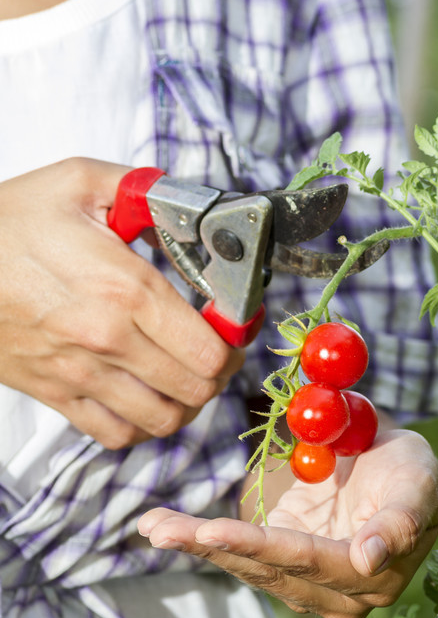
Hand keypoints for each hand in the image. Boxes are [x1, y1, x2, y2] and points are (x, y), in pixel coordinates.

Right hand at [0, 158, 241, 447]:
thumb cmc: (8, 221)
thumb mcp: (81, 182)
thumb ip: (149, 192)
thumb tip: (197, 209)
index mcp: (125, 288)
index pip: (210, 347)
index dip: (236, 340)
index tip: (234, 326)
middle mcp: (108, 339)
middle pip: (197, 388)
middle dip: (218, 371)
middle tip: (215, 349)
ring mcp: (80, 373)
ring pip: (163, 420)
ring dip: (186, 402)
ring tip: (185, 376)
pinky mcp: (55, 394)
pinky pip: (116, 434)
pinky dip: (141, 426)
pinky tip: (145, 397)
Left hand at [137, 429, 437, 617]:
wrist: (395, 473)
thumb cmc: (411, 472)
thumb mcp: (419, 483)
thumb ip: (400, 522)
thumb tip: (369, 560)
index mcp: (374, 579)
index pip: (310, 562)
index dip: (262, 548)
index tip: (216, 533)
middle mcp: (336, 595)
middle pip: (267, 570)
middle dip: (214, 548)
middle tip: (164, 531)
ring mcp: (304, 584)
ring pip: (245, 567)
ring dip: (196, 545)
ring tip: (154, 526)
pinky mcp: (280, 567)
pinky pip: (237, 554)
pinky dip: (198, 539)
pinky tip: (158, 526)